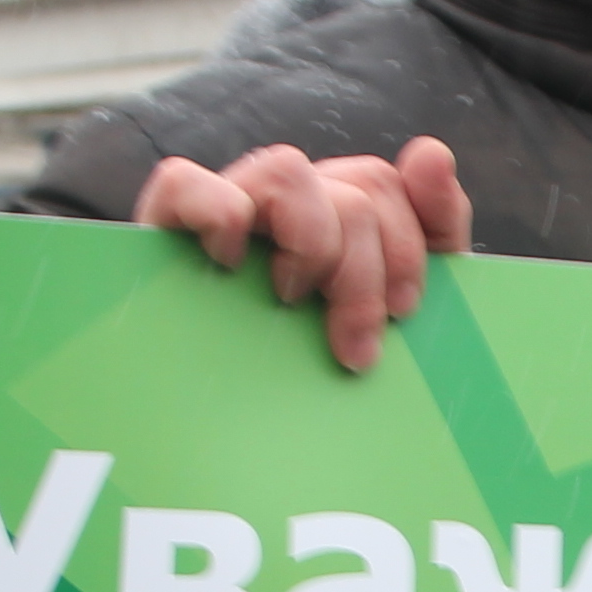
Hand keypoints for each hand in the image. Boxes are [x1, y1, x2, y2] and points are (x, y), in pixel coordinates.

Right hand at [134, 136, 473, 373]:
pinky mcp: (160, 229)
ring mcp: (222, 211)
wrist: (219, 441)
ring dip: (312, 243)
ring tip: (295, 301)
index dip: (409, 245)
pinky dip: (217, 214)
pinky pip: (185, 182)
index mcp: (331, 217)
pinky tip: (230, 266)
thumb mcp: (391, 314)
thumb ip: (431, 232)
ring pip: (287, 170)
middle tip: (357, 346)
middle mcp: (280, 206)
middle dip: (369, 271)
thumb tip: (431, 150)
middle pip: (353, 187)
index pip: (382, 183)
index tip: (404, 313)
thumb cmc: (313, 379)